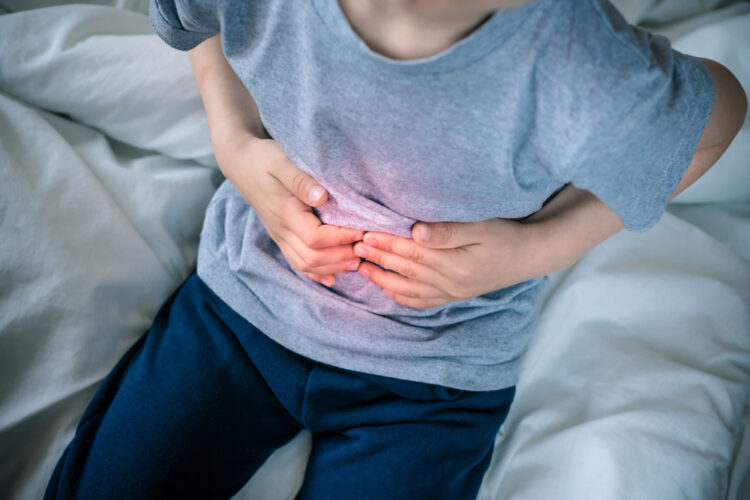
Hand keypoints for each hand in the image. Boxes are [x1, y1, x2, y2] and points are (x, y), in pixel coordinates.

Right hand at [214, 133, 362, 286]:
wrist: (241, 163)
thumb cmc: (263, 159)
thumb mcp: (281, 162)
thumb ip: (301, 180)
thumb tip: (322, 196)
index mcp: (285, 212)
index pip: (315, 238)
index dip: (341, 238)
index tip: (362, 231)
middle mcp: (281, 229)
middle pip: (312, 257)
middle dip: (341, 257)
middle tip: (365, 249)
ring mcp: (280, 236)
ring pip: (305, 264)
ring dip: (333, 267)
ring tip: (357, 261)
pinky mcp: (281, 237)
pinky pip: (297, 262)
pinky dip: (316, 273)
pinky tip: (333, 278)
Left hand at [354, 219, 545, 308]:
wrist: (529, 256)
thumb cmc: (505, 234)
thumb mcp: (482, 226)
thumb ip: (449, 230)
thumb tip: (417, 232)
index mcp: (457, 264)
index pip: (414, 253)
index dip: (388, 243)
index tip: (366, 234)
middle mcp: (452, 284)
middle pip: (408, 270)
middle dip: (379, 258)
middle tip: (355, 247)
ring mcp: (453, 293)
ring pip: (410, 289)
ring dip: (384, 279)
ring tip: (362, 268)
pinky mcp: (454, 296)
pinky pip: (423, 301)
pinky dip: (402, 297)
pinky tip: (387, 289)